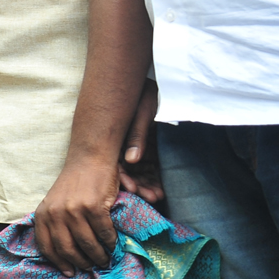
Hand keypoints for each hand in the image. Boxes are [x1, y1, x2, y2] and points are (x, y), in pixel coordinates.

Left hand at [32, 154, 120, 275]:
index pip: (47, 246)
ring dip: (98, 256)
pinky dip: (110, 243)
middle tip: (91, 267)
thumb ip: (55, 223)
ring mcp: (74, 210)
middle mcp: (55, 213)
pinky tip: (114, 246)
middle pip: (67, 249)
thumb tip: (65, 255)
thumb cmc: (75, 183)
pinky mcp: (94, 207)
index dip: (58, 262)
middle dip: (81, 262)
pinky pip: (104, 233)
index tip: (69, 272)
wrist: (90, 159)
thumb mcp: (55, 203)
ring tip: (104, 260)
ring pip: (87, 244)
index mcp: (43, 214)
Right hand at [118, 79, 162, 204]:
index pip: (116, 163)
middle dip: (139, 187)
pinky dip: (154, 178)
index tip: (133, 190)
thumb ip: (137, 135)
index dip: (124, 179)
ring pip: (139, 172)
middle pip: (128, 172)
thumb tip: (132, 159)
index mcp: (116, 137)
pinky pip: (149, 167)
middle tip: (153, 198)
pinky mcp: (147, 148)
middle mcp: (123, 145)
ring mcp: (135, 147)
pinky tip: (162, 188)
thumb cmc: (142, 92)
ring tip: (159, 196)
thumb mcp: (140, 112)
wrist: (149, 80)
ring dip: (147, 185)